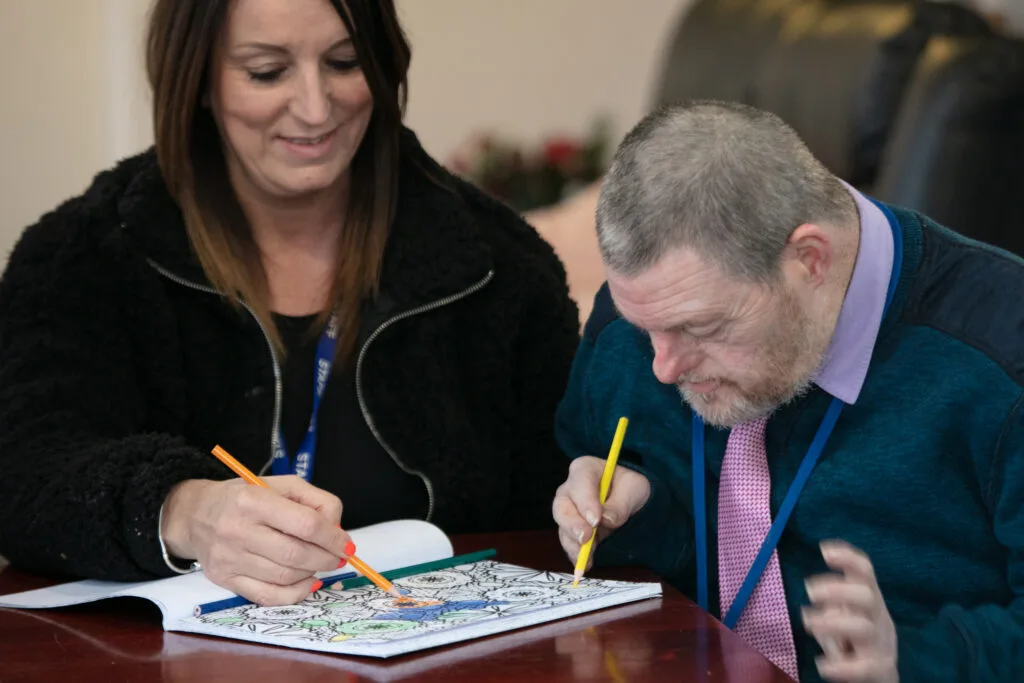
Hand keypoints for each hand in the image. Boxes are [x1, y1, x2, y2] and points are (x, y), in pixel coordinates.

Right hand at [161, 476, 350, 605]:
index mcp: (253, 500)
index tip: (347, 544)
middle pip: (296, 554)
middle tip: (338, 557)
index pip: (305, 524)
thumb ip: (315, 501)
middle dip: (326, 558)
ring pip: (284, 577)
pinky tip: (306, 582)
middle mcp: (237, 530)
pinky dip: (294, 594)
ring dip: (312, 573)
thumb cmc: (245, 496)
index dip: (332, 537)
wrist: (195, 515)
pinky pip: (267, 596)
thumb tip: (337, 529)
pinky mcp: (224, 580)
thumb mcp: (281, 484)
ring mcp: (229, 558)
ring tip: (320, 563)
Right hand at [551, 456, 650, 568]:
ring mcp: (569, 512)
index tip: (596, 520)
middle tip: (586, 537)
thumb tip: (607, 520)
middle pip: (562, 506)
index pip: (580, 483)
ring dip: (573, 543)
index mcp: (585, 470)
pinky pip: (568, 543)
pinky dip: (575, 554)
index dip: (585, 502)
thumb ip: (621, 503)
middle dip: (572, 524)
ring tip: (587, 556)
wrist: (631, 501)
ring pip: (562, 527)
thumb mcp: (634, 489)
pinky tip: (585, 563)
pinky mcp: (572, 531)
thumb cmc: (630, 487)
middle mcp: (570, 490)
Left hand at [802, 540, 897, 682]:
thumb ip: (831, 609)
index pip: (865, 572)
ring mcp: (881, 645)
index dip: (848, 558)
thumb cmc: (858, 644)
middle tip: (809, 590)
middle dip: (838, 590)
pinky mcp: (880, 670)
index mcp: (870, 601)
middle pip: (866, 596)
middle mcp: (878, 619)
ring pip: (864, 629)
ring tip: (808, 623)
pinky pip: (865, 667)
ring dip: (833, 623)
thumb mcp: (845, 620)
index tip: (824, 550)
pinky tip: (822, 665)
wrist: (881, 679)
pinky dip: (842, 667)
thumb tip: (810, 603)